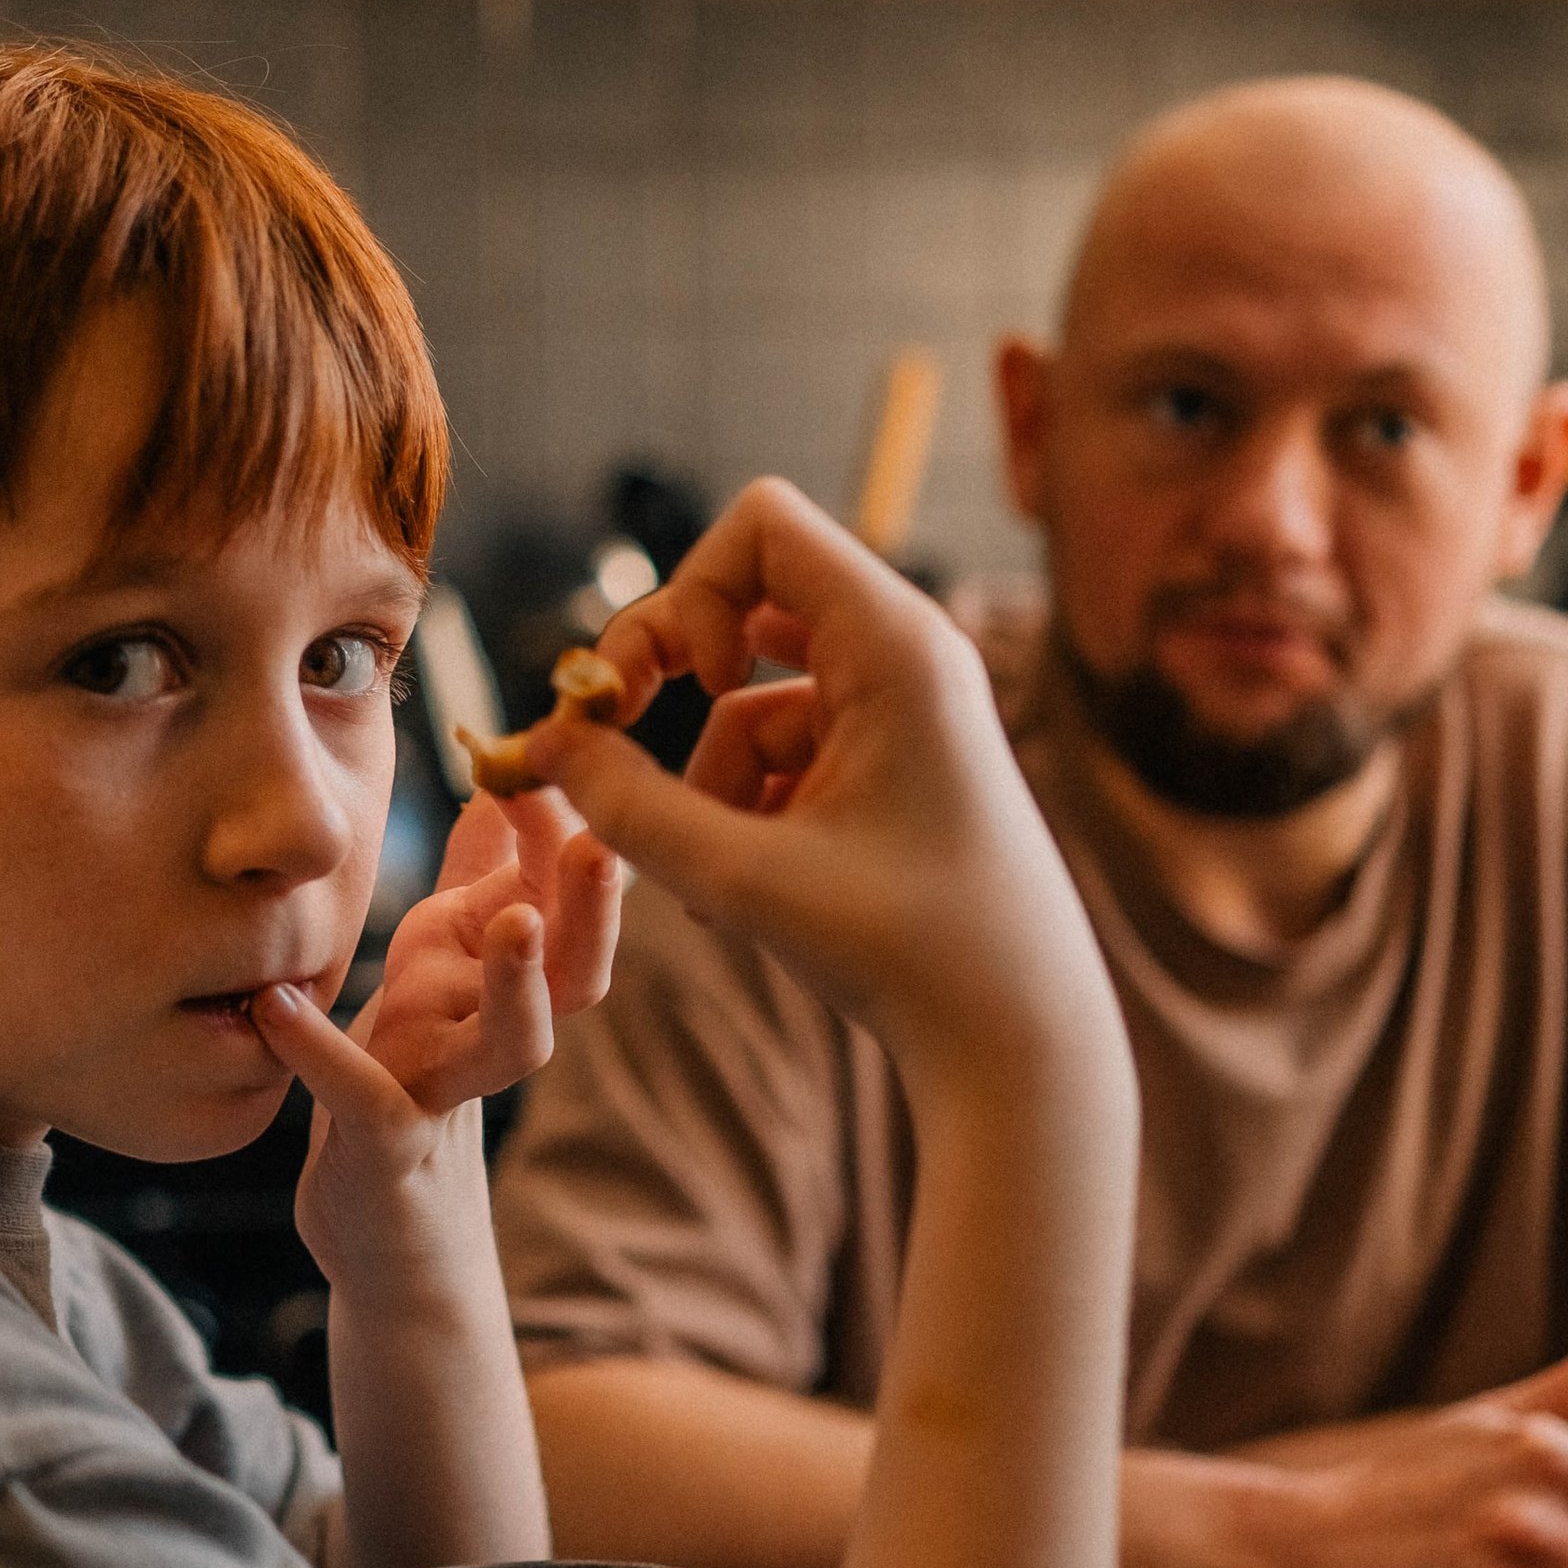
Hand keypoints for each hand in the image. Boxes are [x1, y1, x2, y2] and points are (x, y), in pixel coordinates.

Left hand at [250, 786, 620, 1284]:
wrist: (387, 1225)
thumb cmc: (413, 1075)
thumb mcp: (445, 964)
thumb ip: (481, 876)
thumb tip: (507, 777)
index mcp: (510, 980)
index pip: (563, 901)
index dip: (563, 833)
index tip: (556, 752)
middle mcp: (494, 1032)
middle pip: (573, 974)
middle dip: (591, 909)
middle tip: (595, 846)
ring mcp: (446, 1091)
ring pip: (510, 1045)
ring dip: (517, 984)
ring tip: (509, 920)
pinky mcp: (386, 1146)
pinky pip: (363, 1099)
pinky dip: (320, 1053)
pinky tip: (276, 1007)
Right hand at [515, 478, 1121, 1101]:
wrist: (1019, 1043)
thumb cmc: (908, 956)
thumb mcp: (742, 880)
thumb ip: (628, 807)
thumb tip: (547, 744)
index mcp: (896, 646)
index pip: (764, 523)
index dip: (690, 590)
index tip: (672, 687)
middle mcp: (908, 658)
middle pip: (750, 593)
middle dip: (672, 667)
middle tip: (611, 736)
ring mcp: (904, 713)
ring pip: (755, 698)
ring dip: (707, 775)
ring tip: (715, 883)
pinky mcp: (895, 769)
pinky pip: (786, 752)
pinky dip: (745, 810)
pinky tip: (745, 901)